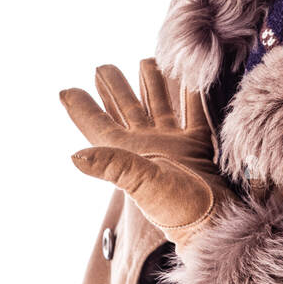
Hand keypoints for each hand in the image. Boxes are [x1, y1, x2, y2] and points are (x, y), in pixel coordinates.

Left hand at [60, 59, 235, 250]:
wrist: (217, 222)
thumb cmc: (178, 208)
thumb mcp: (142, 184)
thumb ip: (114, 166)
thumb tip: (74, 156)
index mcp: (128, 153)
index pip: (97, 125)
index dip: (81, 108)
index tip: (65, 90)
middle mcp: (146, 146)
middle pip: (126, 109)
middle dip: (114, 88)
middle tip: (102, 67)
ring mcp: (171, 145)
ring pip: (159, 106)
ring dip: (151, 84)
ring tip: (146, 61)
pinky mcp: (197, 147)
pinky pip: (193, 113)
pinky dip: (192, 94)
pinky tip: (191, 77)